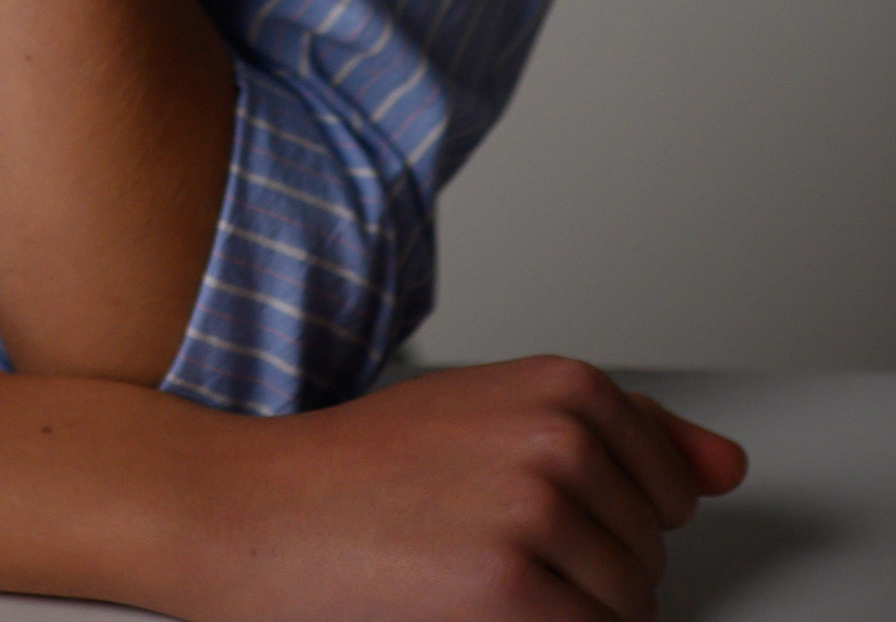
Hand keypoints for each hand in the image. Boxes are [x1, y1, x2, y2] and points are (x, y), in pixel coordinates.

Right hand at [151, 356, 747, 621]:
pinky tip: (472, 605)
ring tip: (471, 577)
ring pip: (625, 612)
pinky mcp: (511, 593)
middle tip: (480, 543)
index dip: (604, 518)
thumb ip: (624, 433)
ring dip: (561, 615)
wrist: (259, 512)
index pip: (670, 489)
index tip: (532, 512)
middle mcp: (560, 439)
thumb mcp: (496, 416)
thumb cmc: (365, 471)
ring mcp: (538, 514)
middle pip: (648, 556)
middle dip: (582, 570)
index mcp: (563, 386)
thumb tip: (725, 469)